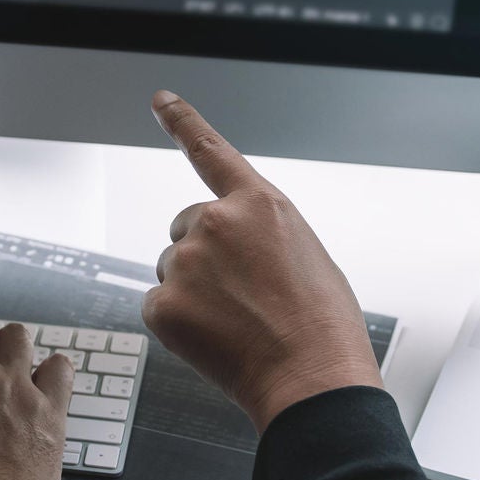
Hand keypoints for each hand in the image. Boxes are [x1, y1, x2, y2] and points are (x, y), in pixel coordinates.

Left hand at [145, 91, 383, 432]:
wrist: (313, 379)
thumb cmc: (322, 325)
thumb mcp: (305, 254)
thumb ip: (259, 235)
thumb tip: (230, 250)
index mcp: (259, 203)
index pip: (210, 152)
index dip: (181, 122)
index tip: (159, 100)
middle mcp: (216, 221)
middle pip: (186, 229)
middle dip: (205, 257)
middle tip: (244, 297)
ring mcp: (186, 262)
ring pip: (172, 269)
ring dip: (194, 292)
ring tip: (239, 321)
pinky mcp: (163, 303)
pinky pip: (158, 306)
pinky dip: (179, 323)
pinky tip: (215, 339)